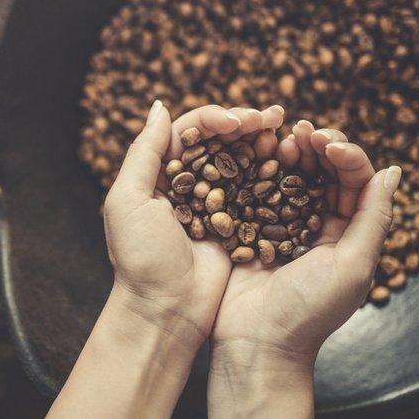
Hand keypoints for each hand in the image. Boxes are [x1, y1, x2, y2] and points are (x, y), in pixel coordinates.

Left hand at [49, 101, 283, 418]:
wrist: (164, 313)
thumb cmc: (140, 259)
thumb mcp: (128, 201)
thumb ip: (144, 152)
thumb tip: (159, 105)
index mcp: (159, 174)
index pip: (190, 130)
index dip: (215, 118)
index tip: (237, 122)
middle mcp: (188, 183)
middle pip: (221, 140)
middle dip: (246, 123)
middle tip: (272, 118)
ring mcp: (216, 203)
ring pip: (243, 160)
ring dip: (264, 141)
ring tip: (286, 131)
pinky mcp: (238, 224)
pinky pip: (258, 190)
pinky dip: (273, 172)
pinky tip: (290, 161)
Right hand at [208, 120, 400, 418]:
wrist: (255, 344)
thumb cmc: (309, 312)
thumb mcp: (353, 265)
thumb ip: (373, 218)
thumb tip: (393, 172)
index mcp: (349, 233)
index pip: (356, 179)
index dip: (345, 153)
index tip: (327, 143)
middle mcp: (320, 225)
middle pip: (324, 171)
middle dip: (317, 145)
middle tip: (302, 130)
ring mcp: (283, 224)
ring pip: (292, 174)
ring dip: (289, 152)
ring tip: (279, 135)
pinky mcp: (251, 227)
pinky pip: (259, 188)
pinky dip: (260, 167)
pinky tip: (255, 153)